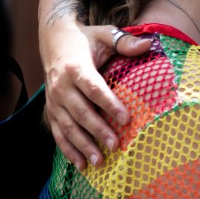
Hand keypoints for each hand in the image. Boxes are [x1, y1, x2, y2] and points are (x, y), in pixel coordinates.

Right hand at [42, 18, 151, 169]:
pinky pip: (58, 133)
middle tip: (115, 146)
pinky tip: (81, 164)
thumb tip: (148, 45)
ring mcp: (54, 100)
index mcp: (76, 68)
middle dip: (98, 130)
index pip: (94, 89)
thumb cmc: (86, 39)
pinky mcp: (50, 110)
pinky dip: (68, 149)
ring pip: (68, 126)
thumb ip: (125, 42)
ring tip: (99, 162)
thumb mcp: (105, 34)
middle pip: (81, 112)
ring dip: (83, 145)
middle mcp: (61, 86)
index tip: (126, 119)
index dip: (110, 104)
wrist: (54, 40)